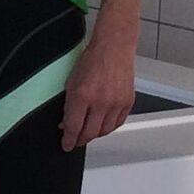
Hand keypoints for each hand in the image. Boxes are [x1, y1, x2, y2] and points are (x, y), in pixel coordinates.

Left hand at [61, 29, 134, 150]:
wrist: (114, 48)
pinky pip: (117, 123)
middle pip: (89, 133)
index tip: (66, 145)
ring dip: (94, 135)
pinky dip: (108, 128)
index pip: (73, 126)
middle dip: (80, 140)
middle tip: (75, 141)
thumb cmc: (92, 61)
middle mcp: (101, 101)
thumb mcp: (71, 82)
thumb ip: (68, 105)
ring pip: (104, 131)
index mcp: (83, 95)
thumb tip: (65, 122)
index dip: (68, 139)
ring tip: (87, 134)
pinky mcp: (128, 102)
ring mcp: (116, 103)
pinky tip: (102, 126)